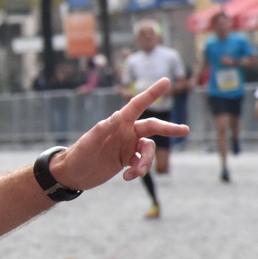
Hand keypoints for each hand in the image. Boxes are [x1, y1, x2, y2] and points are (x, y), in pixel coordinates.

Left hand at [52, 78, 188, 189]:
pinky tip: (127, 177)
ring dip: (146, 162)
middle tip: (185, 130)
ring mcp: (127, 146)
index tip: (166, 81)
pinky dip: (138, 171)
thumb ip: (104, 128)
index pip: (138, 104)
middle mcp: (125, 132)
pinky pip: (141, 164)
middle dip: (168, 129)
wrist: (72, 175)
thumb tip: (119, 115)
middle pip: (152, 128)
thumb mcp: (90, 142)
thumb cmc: (79, 155)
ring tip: (134, 173)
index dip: (152, 93)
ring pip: (148, 150)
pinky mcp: (126, 160)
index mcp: (118, 122)